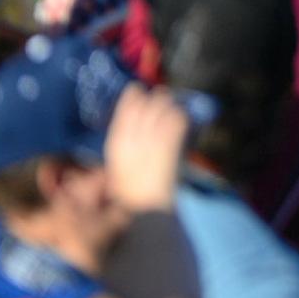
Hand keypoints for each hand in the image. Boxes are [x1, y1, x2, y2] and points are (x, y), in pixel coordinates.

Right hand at [104, 81, 190, 214]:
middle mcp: (133, 138)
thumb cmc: (128, 194)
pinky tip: (182, 114)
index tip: (136, 89)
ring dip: (167, 103)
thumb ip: (123, 147)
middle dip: (153, 98)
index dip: (131, 98)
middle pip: (145, 107)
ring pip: (161, 110)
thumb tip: (128, 130)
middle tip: (161, 94)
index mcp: (116, 144)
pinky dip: (180, 116)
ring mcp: (152, 142)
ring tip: (171, 101)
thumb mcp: (116, 167)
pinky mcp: (170, 148)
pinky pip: (176, 123)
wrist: (145, 208)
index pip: (124, 112)